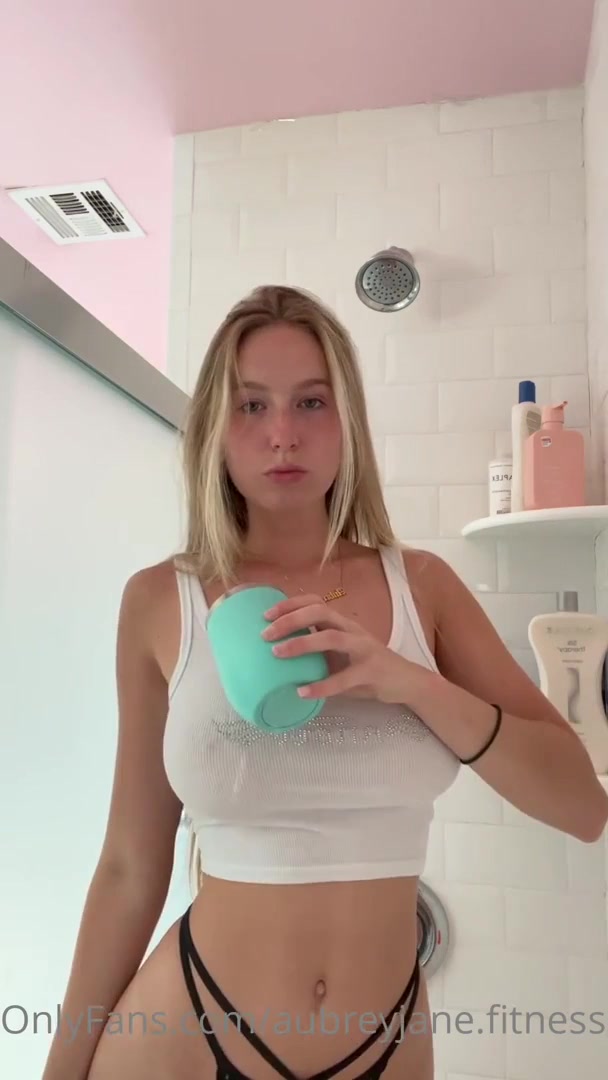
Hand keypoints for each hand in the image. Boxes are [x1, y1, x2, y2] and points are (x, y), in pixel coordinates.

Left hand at [261, 592, 422, 703]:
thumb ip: (318, 648)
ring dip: (302, 643)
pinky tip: (303, 692)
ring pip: (332, 638)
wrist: (406, 681)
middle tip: (266, 635)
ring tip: (278, 654)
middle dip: (291, 619)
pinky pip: (344, 678)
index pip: (315, 602)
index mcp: (342, 623)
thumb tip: (279, 653)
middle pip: (320, 611)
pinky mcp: (372, 671)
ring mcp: (364, 648)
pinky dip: (322, 685)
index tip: (265, 615)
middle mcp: (352, 630)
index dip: (290, 604)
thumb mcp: (340, 652)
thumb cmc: (366, 666)